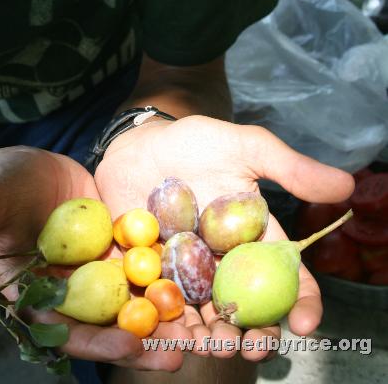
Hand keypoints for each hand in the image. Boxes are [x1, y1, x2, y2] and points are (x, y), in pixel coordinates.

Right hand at [0, 146, 189, 369]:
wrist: (18, 168)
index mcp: (35, 295)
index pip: (65, 330)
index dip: (96, 343)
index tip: (127, 348)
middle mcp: (71, 289)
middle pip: (108, 325)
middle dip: (142, 344)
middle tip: (178, 356)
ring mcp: (96, 268)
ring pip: (132, 298)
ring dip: (163, 316)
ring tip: (200, 331)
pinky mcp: (115, 243)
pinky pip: (143, 259)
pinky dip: (167, 272)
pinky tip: (198, 278)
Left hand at [95, 115, 354, 360]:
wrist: (140, 141)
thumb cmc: (196, 142)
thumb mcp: (245, 148)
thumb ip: (290, 168)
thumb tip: (346, 184)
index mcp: (254, 241)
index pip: (287, 279)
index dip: (302, 304)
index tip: (303, 323)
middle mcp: (225, 264)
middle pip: (248, 311)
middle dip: (254, 336)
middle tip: (249, 346)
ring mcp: (187, 272)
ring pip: (205, 317)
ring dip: (210, 339)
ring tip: (210, 346)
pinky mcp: (150, 274)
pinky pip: (157, 307)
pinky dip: (163, 327)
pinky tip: (167, 336)